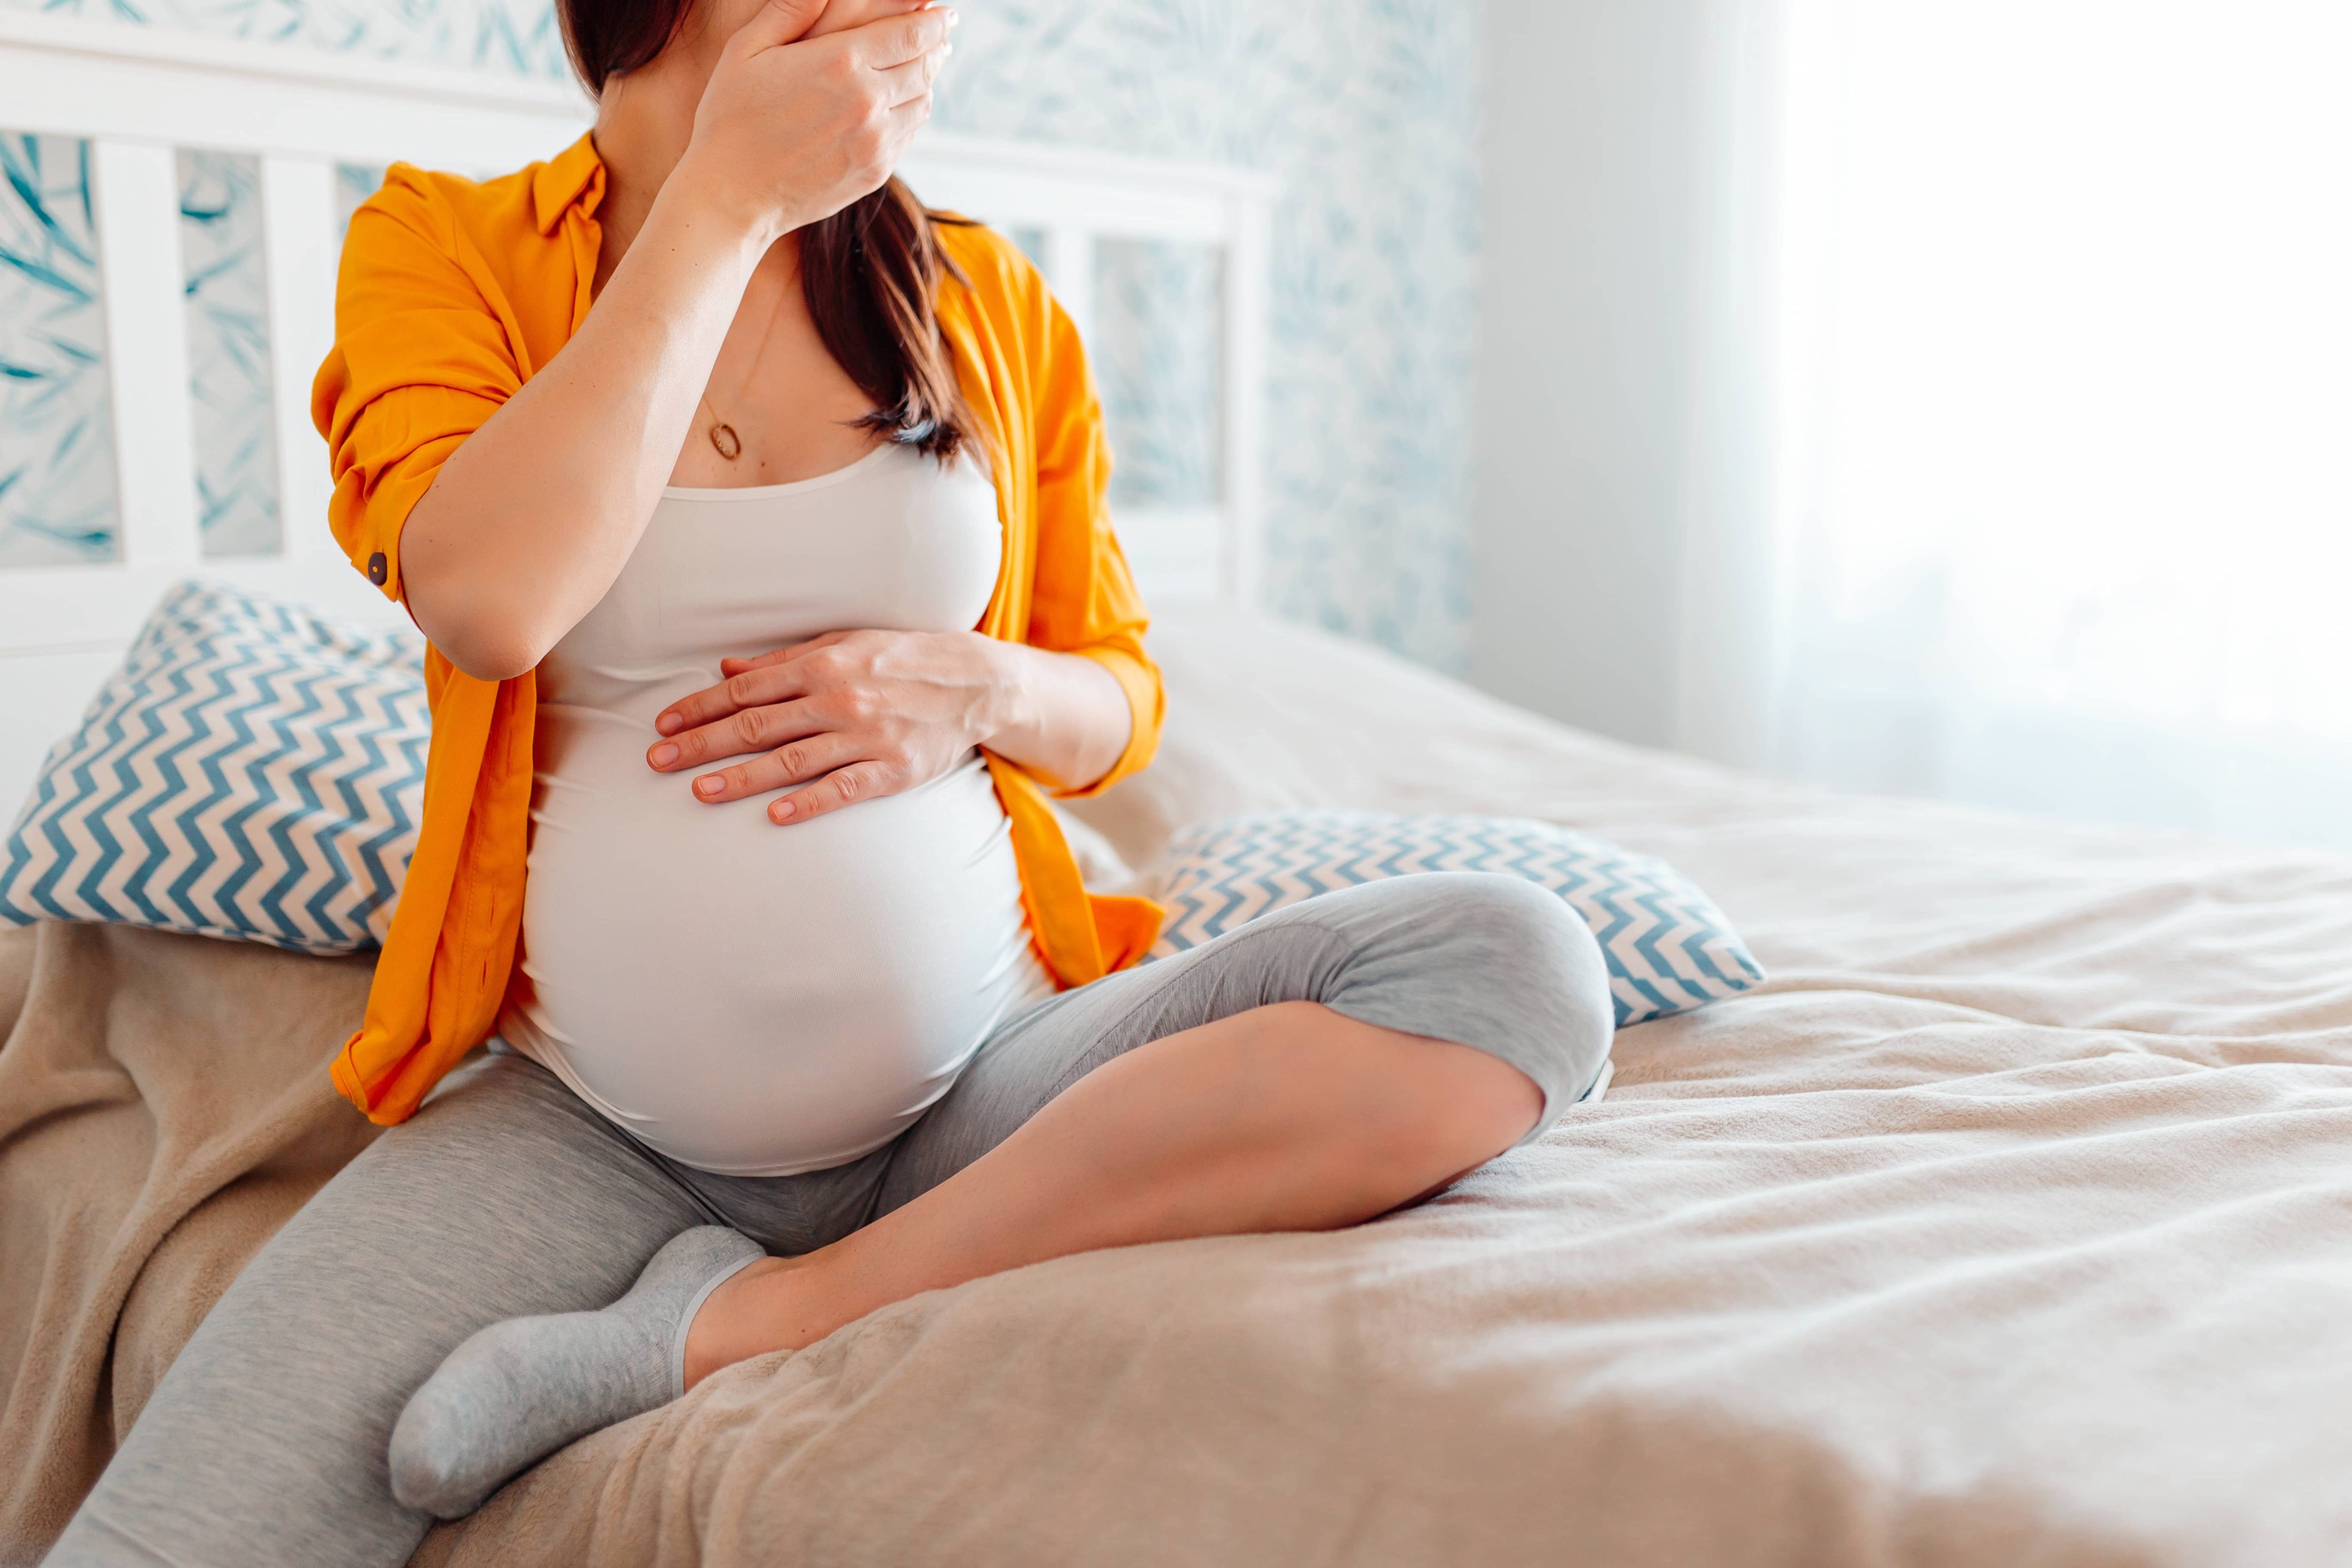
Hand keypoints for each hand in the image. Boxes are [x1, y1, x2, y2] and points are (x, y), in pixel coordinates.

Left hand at [646, 629, 1013, 822]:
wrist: (976, 681)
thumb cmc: (902, 659)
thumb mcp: (844, 643)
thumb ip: (784, 661)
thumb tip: (727, 669)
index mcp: (822, 664)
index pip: (746, 689)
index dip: (700, 707)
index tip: (664, 723)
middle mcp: (838, 698)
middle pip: (756, 725)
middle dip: (702, 743)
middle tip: (659, 760)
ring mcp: (865, 735)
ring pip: (791, 760)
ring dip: (741, 776)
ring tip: (699, 790)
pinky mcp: (891, 769)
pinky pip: (842, 788)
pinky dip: (807, 801)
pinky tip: (774, 814)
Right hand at [678, 0, 954, 240]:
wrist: (732, 194)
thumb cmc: (730, 117)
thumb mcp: (747, 50)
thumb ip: (790, 10)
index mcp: (839, 62)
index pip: (909, 33)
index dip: (933, 20)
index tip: (945, 12)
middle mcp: (867, 101)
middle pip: (924, 65)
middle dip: (937, 45)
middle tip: (942, 35)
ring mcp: (875, 140)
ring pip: (921, 101)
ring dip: (927, 80)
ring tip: (925, 66)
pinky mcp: (875, 171)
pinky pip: (908, 134)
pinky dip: (912, 114)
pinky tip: (902, 105)